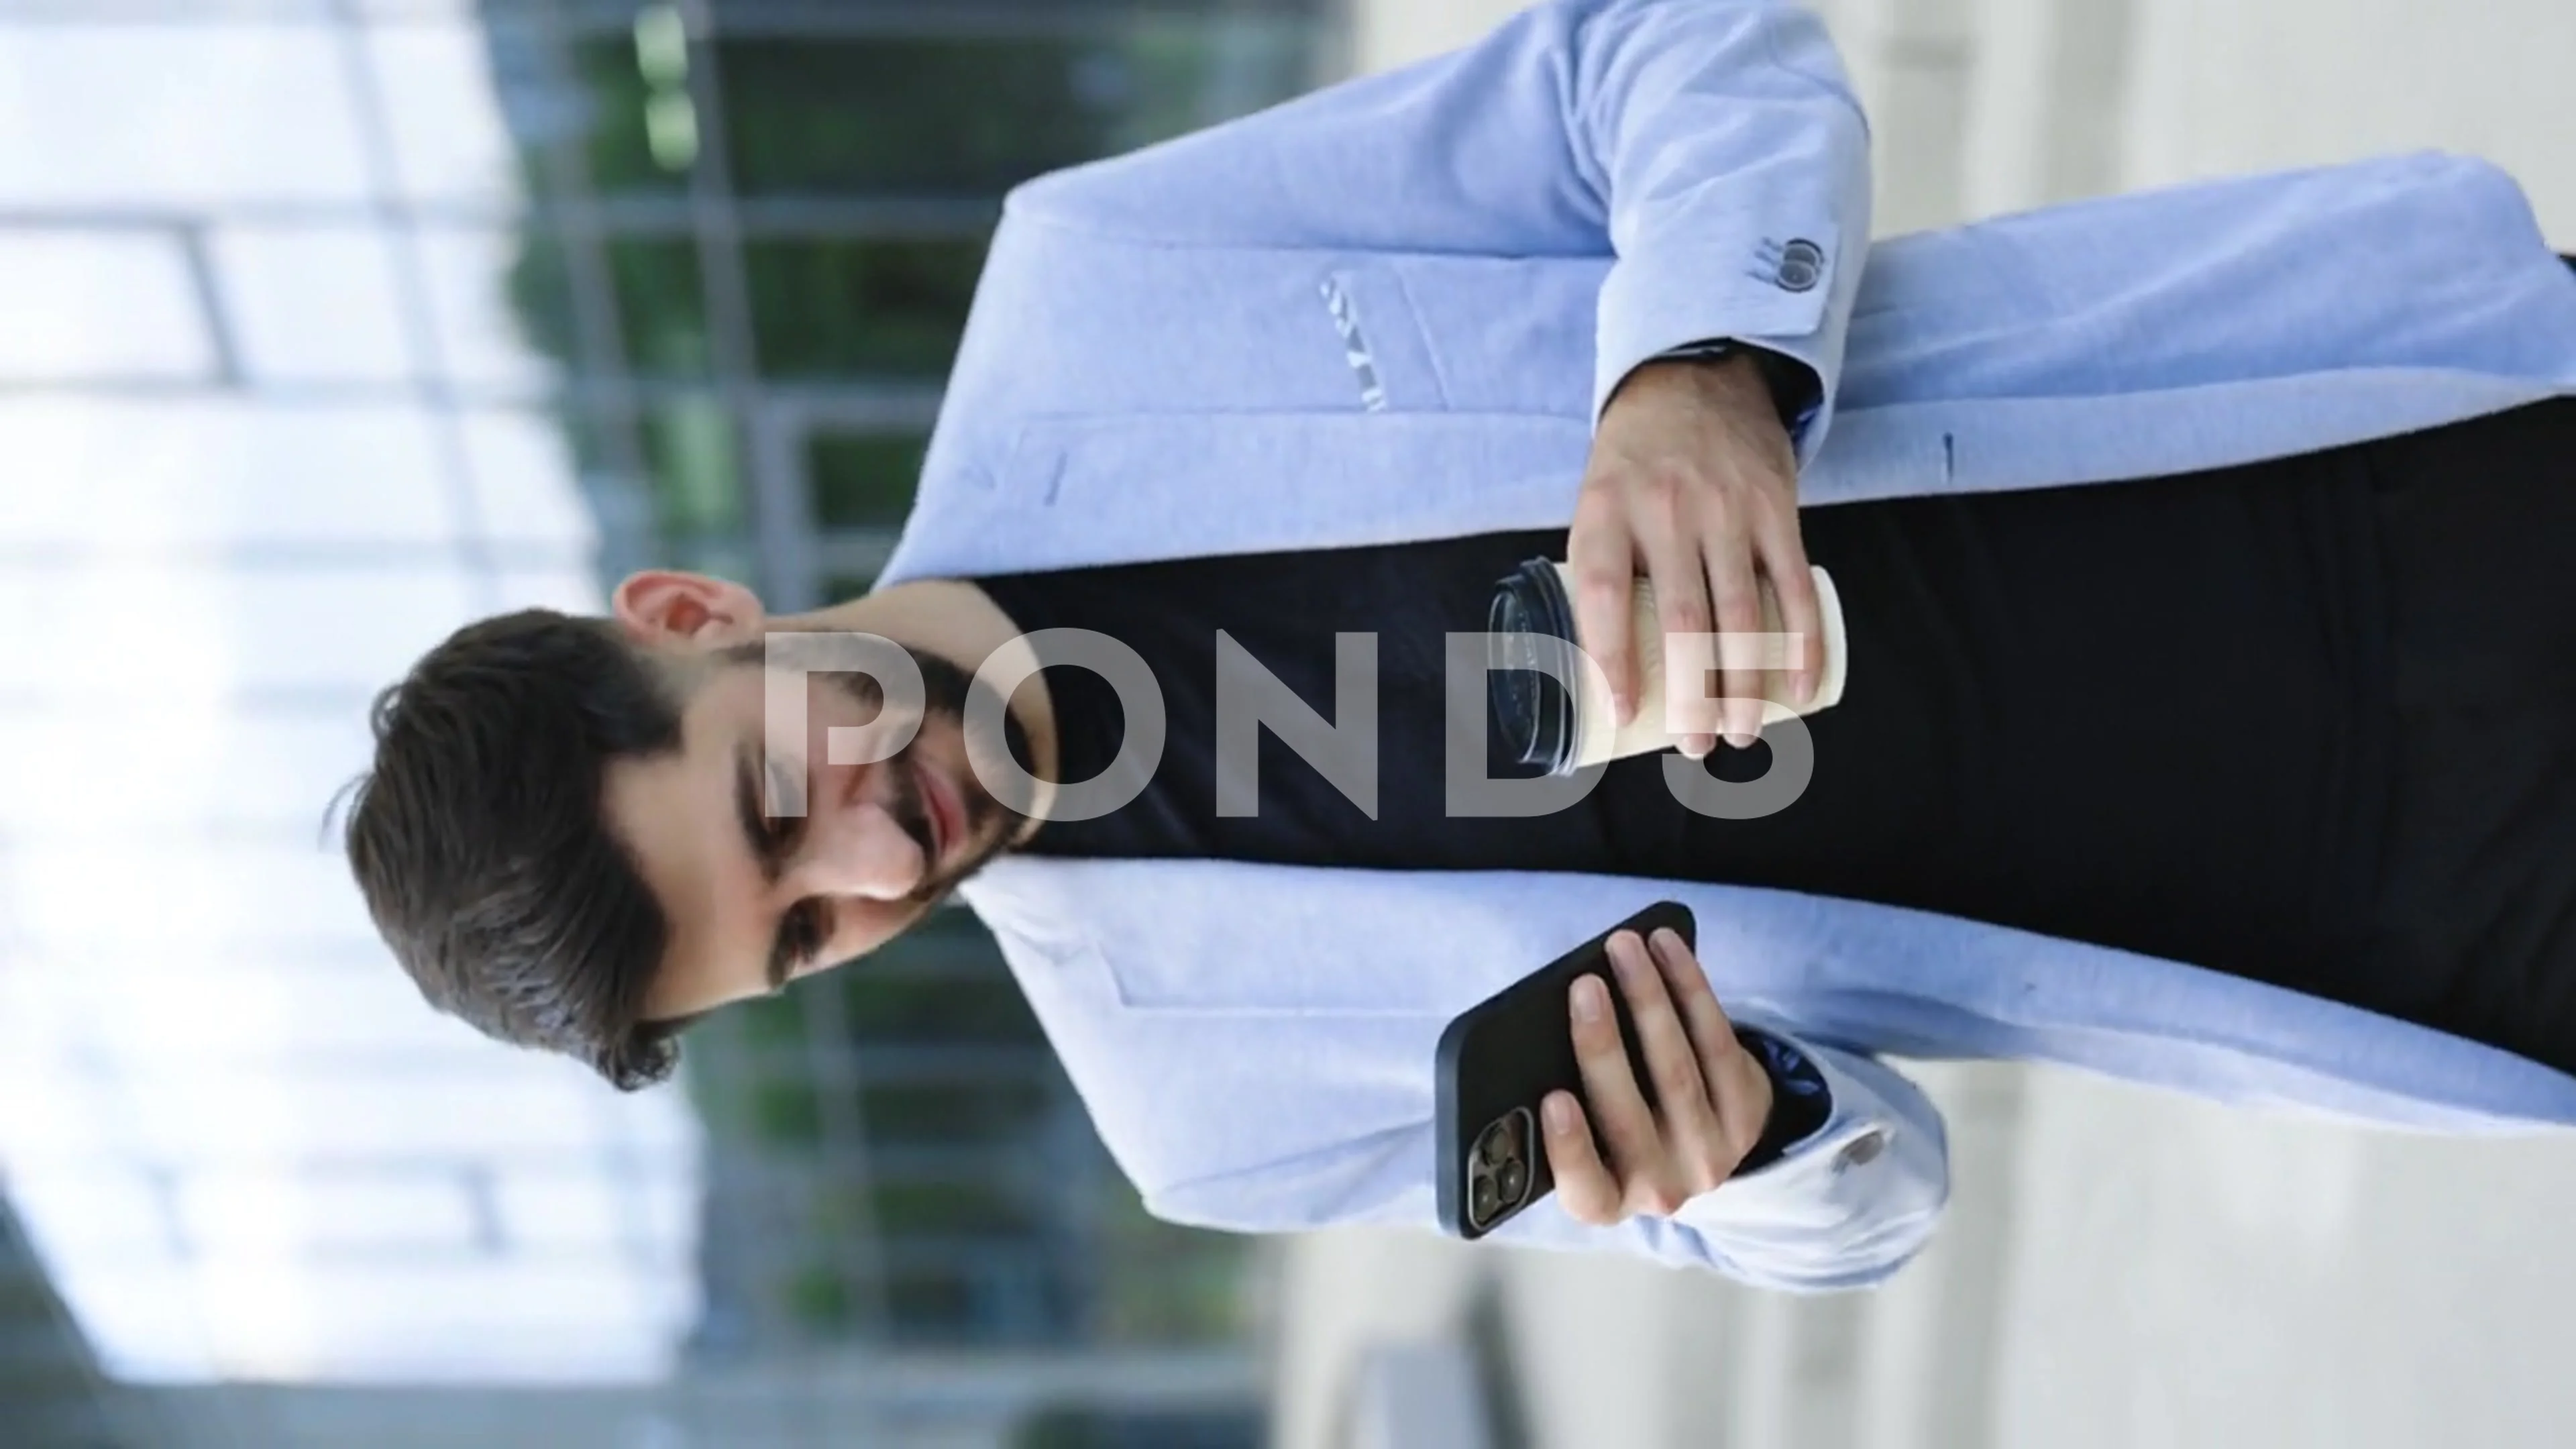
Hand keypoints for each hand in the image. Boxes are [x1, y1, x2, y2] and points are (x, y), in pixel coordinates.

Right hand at [1541, 927, 1774, 1225]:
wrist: (1699, 1139)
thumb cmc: (1615, 1127)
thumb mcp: (1587, 1139)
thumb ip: (1564, 1106)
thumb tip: (1551, 1031)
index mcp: (1606, 1200)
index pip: (1586, 1193)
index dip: (1569, 1148)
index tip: (1554, 1099)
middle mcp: (1660, 1190)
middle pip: (1629, 1117)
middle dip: (1603, 1045)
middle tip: (1584, 988)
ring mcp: (1709, 1156)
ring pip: (1677, 1070)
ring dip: (1649, 999)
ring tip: (1625, 948)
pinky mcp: (1746, 1115)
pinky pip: (1718, 1043)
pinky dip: (1690, 988)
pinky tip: (1667, 949)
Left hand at [1570, 352, 1822, 754]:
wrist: (1695, 378)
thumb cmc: (1636, 463)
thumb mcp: (1598, 500)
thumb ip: (1605, 569)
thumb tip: (1605, 668)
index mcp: (1607, 510)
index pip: (1605, 596)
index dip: (1613, 661)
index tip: (1626, 714)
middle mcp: (1666, 510)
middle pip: (1682, 620)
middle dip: (1692, 696)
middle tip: (1695, 746)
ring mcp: (1727, 509)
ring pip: (1741, 614)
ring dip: (1745, 685)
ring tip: (1741, 734)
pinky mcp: (1776, 508)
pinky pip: (1794, 586)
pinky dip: (1801, 643)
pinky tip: (1801, 688)